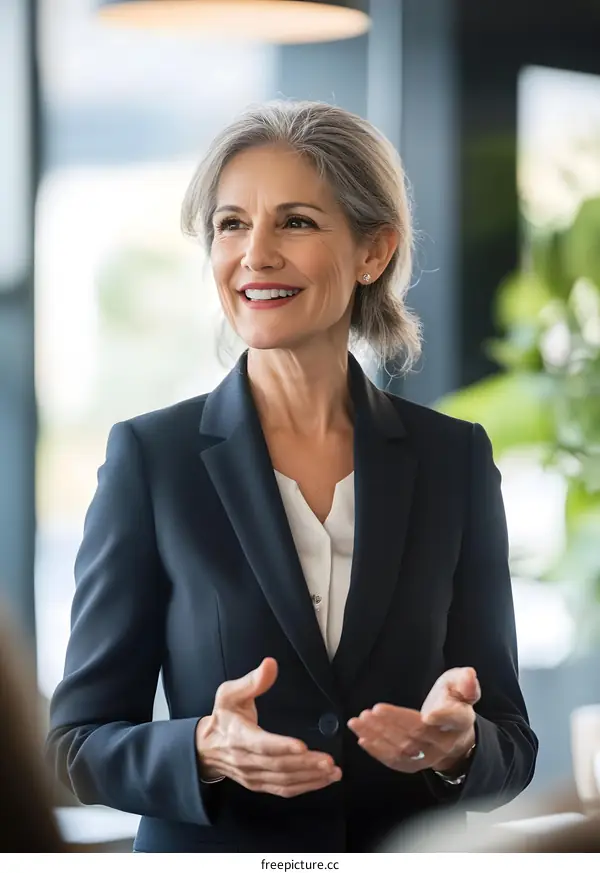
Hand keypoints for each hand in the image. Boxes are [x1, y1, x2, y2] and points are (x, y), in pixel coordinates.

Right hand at [195, 657, 341, 796]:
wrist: (206, 748)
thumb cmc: (223, 716)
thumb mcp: (229, 694)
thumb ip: (252, 681)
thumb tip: (270, 664)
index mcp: (239, 736)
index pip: (262, 744)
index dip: (282, 746)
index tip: (303, 746)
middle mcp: (246, 760)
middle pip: (278, 765)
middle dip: (305, 764)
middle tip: (329, 761)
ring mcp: (253, 776)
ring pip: (284, 781)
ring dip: (310, 778)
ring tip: (333, 772)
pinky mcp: (260, 785)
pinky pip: (283, 790)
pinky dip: (305, 787)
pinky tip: (322, 781)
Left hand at [347, 667, 479, 773]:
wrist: (452, 734)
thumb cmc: (452, 702)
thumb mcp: (459, 685)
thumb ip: (465, 681)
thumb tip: (470, 675)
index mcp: (460, 720)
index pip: (453, 719)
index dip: (441, 717)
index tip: (428, 714)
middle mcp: (445, 742)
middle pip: (419, 733)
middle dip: (394, 722)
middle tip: (372, 711)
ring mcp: (429, 756)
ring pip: (403, 749)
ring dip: (379, 736)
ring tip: (359, 721)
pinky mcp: (415, 765)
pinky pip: (396, 761)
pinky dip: (378, 751)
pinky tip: (362, 738)